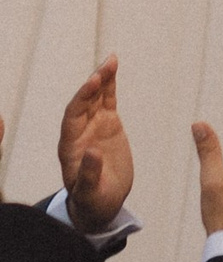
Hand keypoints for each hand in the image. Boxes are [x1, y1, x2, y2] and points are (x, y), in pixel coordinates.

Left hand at [58, 56, 134, 234]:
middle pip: (83, 101)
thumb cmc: (93, 202)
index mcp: (70, 147)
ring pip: (95, 96)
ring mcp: (93, 126)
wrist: (104, 202)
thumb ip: (88, 174)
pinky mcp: (108, 124)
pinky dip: (110, 84)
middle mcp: (79, 132)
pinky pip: (107, 100)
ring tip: (112, 59)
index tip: (93, 82)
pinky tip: (113, 67)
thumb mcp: (90, 193)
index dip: (82, 97)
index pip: (72, 116)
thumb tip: (91, 151)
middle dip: (93, 83)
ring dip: (102, 77)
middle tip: (108, 65)